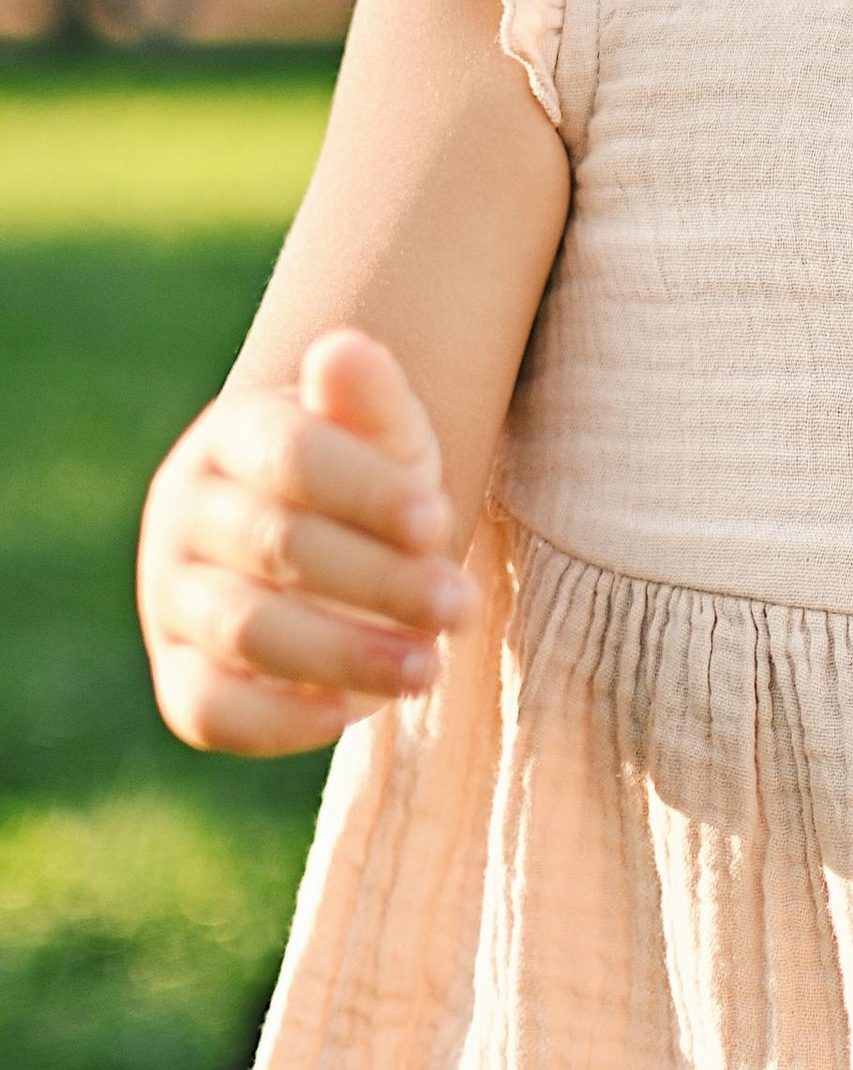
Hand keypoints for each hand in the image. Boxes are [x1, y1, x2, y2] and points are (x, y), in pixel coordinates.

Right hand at [139, 330, 470, 754]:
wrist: (338, 555)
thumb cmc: (372, 490)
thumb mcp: (390, 440)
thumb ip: (372, 400)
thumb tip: (343, 349)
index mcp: (234, 436)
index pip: (292, 455)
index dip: (366, 492)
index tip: (438, 523)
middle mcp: (186, 512)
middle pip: (276, 545)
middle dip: (379, 581)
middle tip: (461, 606)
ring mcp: (173, 597)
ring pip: (243, 629)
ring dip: (342, 654)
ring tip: (429, 669)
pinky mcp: (178, 676)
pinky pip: (205, 709)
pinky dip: (274, 720)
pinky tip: (348, 714)